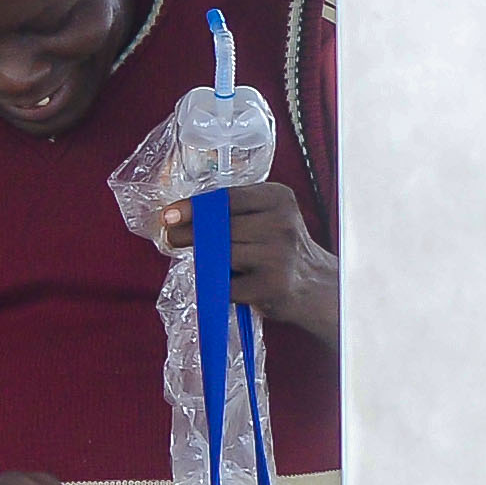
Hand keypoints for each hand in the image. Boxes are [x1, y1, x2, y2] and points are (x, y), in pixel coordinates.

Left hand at [148, 179, 335, 338]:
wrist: (316, 286)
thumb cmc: (279, 249)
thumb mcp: (265, 218)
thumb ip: (232, 213)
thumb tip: (177, 217)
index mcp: (278, 198)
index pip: (227, 198)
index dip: (194, 207)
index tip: (169, 215)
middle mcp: (282, 224)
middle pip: (221, 227)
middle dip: (190, 234)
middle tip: (173, 238)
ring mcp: (278, 256)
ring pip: (222, 255)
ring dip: (206, 260)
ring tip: (210, 262)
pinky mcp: (272, 286)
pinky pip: (227, 284)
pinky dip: (220, 285)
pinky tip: (231, 283)